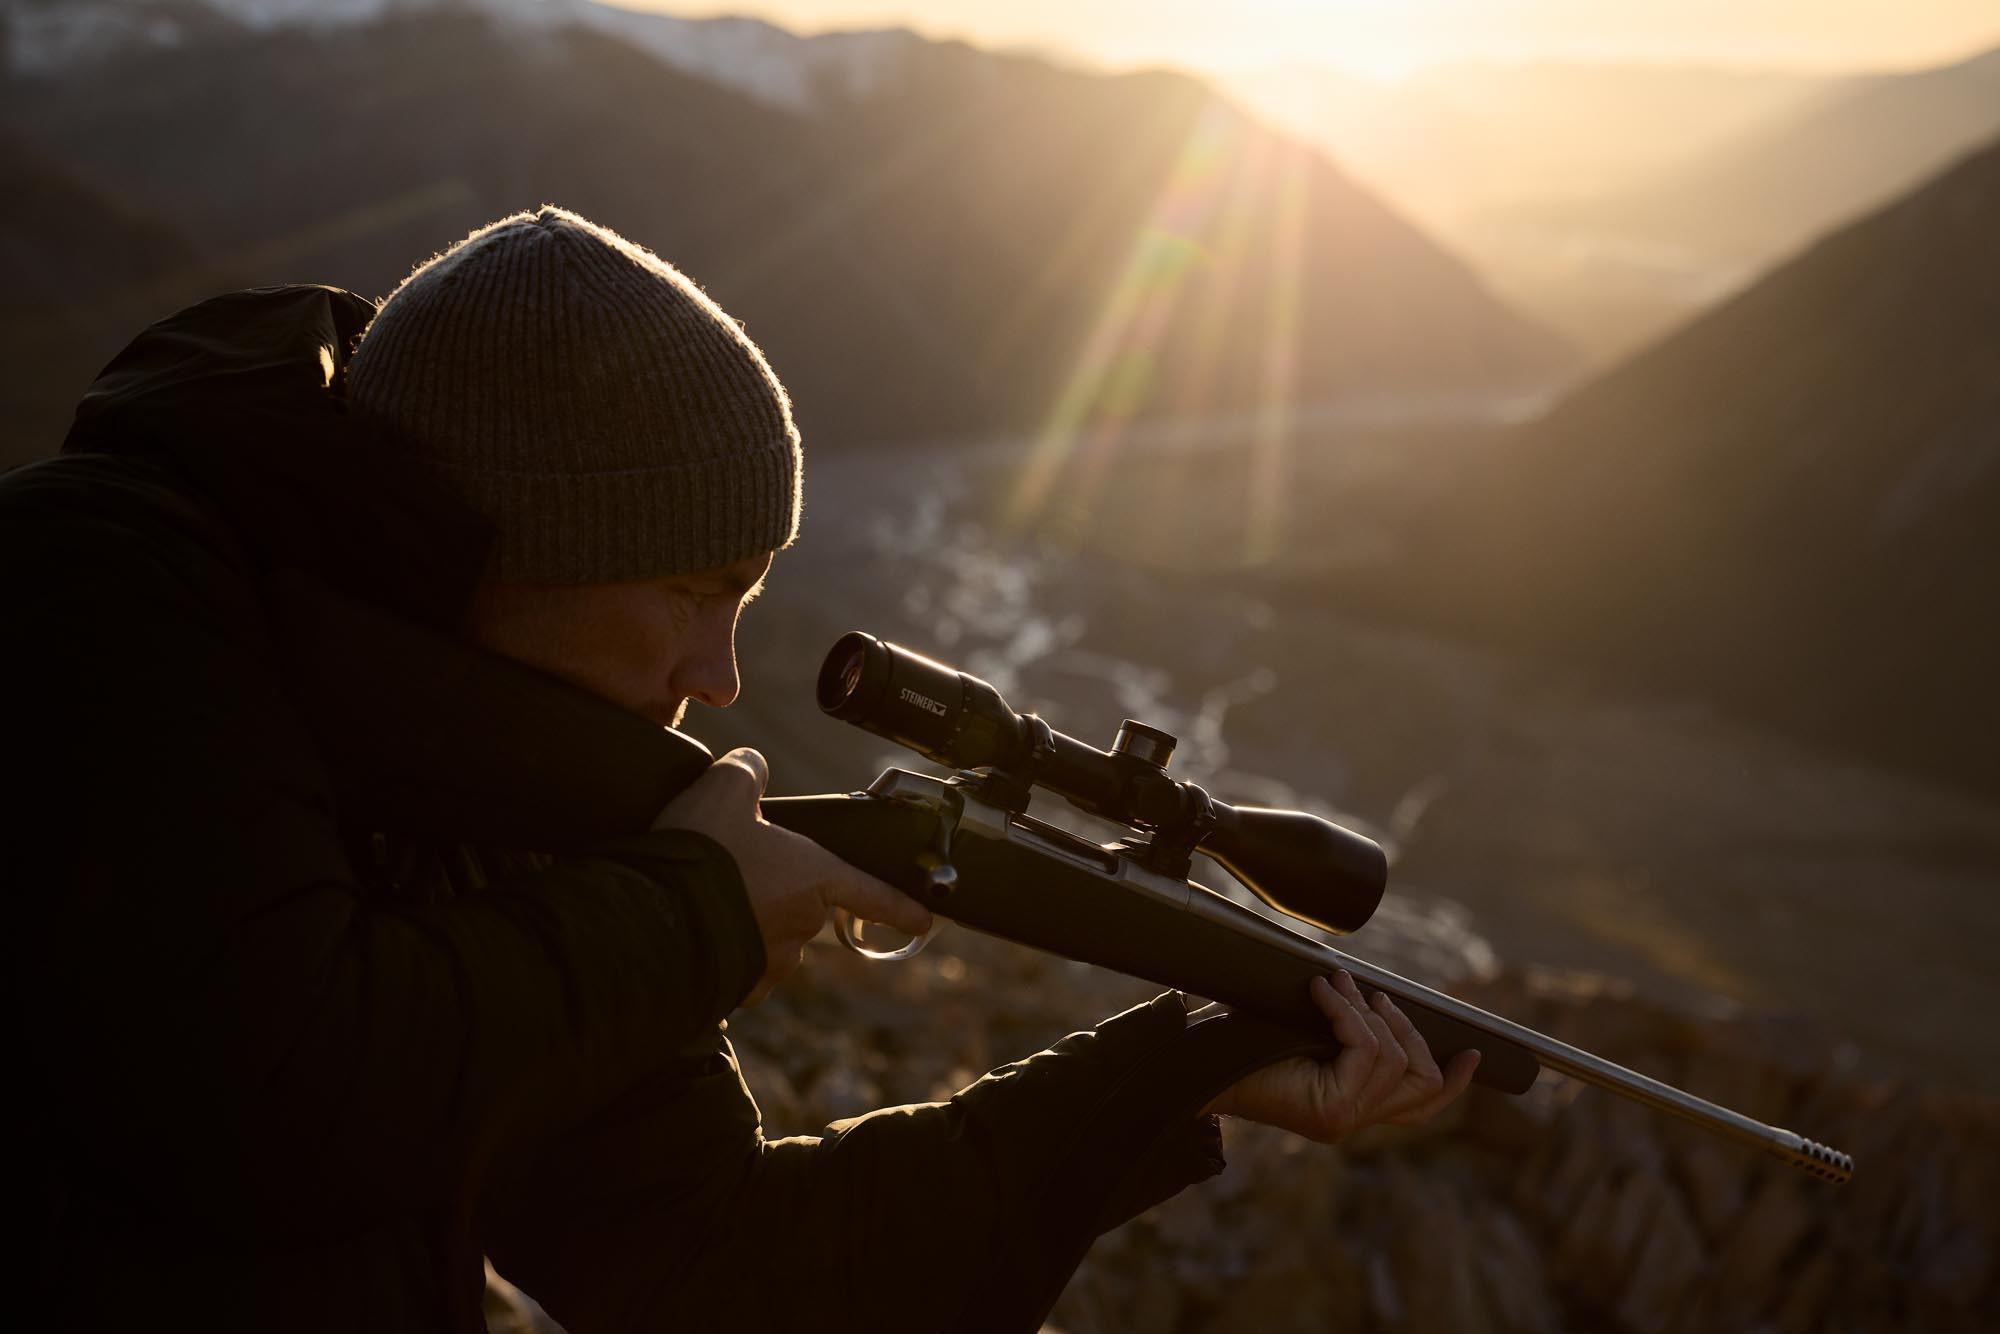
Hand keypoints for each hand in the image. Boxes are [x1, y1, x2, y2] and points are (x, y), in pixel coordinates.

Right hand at [653, 747, 932, 1003]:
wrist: (656, 917)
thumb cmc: (701, 852)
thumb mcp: (723, 788)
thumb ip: (747, 771)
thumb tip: (752, 769)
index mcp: (813, 877)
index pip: (869, 893)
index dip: (898, 907)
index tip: (923, 922)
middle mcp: (802, 923)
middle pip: (800, 907)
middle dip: (773, 893)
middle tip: (730, 872)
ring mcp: (773, 962)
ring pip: (768, 939)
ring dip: (746, 924)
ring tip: (705, 902)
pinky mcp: (740, 987)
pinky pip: (740, 968)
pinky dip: (724, 952)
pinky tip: (697, 932)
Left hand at [1200, 969, 1479, 1142]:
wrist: (1200, 1063)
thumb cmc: (1241, 1041)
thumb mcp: (1307, 1030)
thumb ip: (1346, 1030)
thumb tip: (1375, 995)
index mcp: (1352, 1106)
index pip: (1419, 1107)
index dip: (1453, 1083)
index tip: (1473, 1054)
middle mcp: (1353, 1121)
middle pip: (1421, 1083)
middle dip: (1408, 1030)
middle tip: (1376, 998)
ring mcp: (1344, 1121)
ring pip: (1394, 1060)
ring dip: (1368, 1013)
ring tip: (1336, 987)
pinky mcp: (1332, 1112)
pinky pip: (1365, 1051)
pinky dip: (1347, 1014)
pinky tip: (1322, 993)